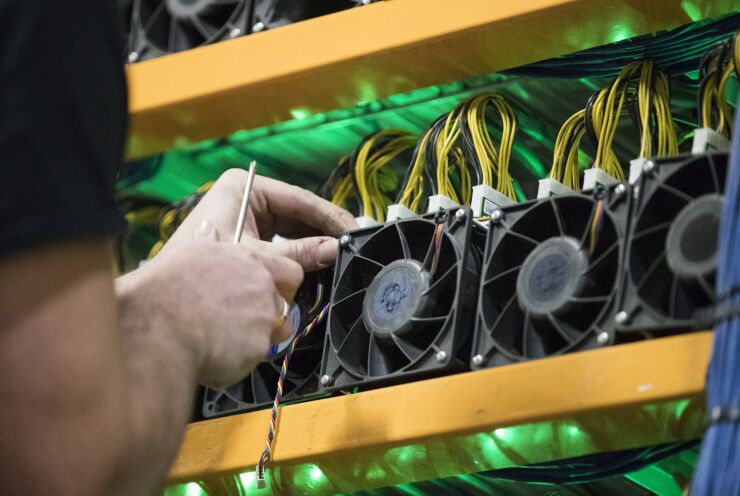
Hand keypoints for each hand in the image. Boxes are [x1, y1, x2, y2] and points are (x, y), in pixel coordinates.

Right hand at [124, 222, 302, 388]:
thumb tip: (209, 229)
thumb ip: (207, 243)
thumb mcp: (186, 253)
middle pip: (283, 304)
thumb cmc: (164, 289)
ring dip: (257, 337)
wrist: (156, 326)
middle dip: (267, 315)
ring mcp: (263, 317)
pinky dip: (239, 360)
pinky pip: (256, 356)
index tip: (266, 294)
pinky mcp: (258, 346)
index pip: (291, 272)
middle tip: (237, 322)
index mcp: (248, 260)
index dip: (282, 286)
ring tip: (224, 340)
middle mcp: (262, 286)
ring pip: (275, 332)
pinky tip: (215, 355)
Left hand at [160, 169, 357, 270]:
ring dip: (312, 243)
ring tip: (339, 256)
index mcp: (245, 187)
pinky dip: (297, 252)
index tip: (354, 230)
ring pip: (290, 227)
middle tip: (352, 245)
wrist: (170, 300)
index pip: (299, 199)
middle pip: (297, 213)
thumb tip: (336, 251)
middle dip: (322, 231)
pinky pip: (280, 240)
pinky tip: (316, 263)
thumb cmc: (207, 266)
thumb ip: (299, 254)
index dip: (329, 216)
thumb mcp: (259, 258)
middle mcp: (246, 196)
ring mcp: (245, 215)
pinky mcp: (245, 236)